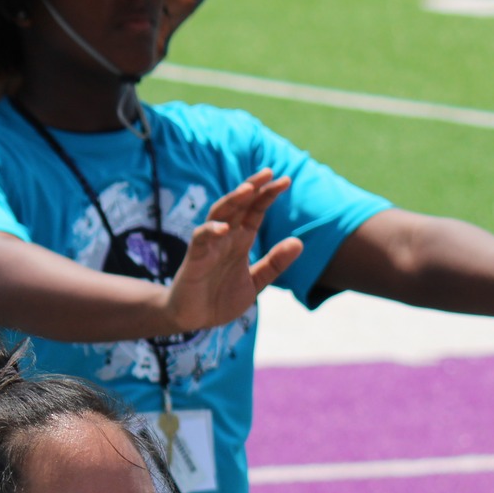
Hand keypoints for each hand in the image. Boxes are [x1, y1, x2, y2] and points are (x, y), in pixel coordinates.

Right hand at [161, 169, 304, 334]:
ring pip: (219, 214)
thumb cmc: (220, 298)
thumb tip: (299, 242)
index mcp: (240, 240)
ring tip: (248, 189)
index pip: (255, 211)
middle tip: (269, 172)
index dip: (268, 195)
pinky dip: (210, 231)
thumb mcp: (255, 282)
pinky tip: (224, 228)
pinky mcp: (194, 258)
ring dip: (232, 200)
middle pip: (238, 204)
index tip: (286, 180)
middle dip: (253, 187)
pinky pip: (201, 239)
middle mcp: (225, 237)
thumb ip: (275, 264)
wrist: (194, 320)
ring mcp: (209, 245)